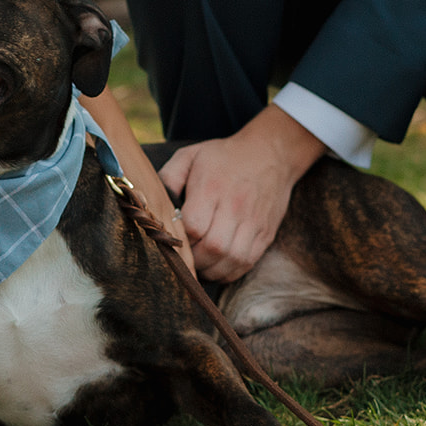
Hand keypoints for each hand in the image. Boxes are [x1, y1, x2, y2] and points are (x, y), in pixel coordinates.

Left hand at [159, 106, 325, 283]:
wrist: (270, 153)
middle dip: (194, 260)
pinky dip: (229, 272)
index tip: (173, 239)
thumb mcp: (189, 156)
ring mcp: (253, 223)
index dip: (180, 239)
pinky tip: (216, 266)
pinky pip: (247, 263)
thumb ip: (168, 178)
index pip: (194, 227)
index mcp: (212, 188)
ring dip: (211, 271)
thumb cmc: (223, 156)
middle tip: (183, 258)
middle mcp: (235, 207)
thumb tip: (155, 203)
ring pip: (232, 260)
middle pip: (213, 248)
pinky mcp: (265, 234)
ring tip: (199, 266)